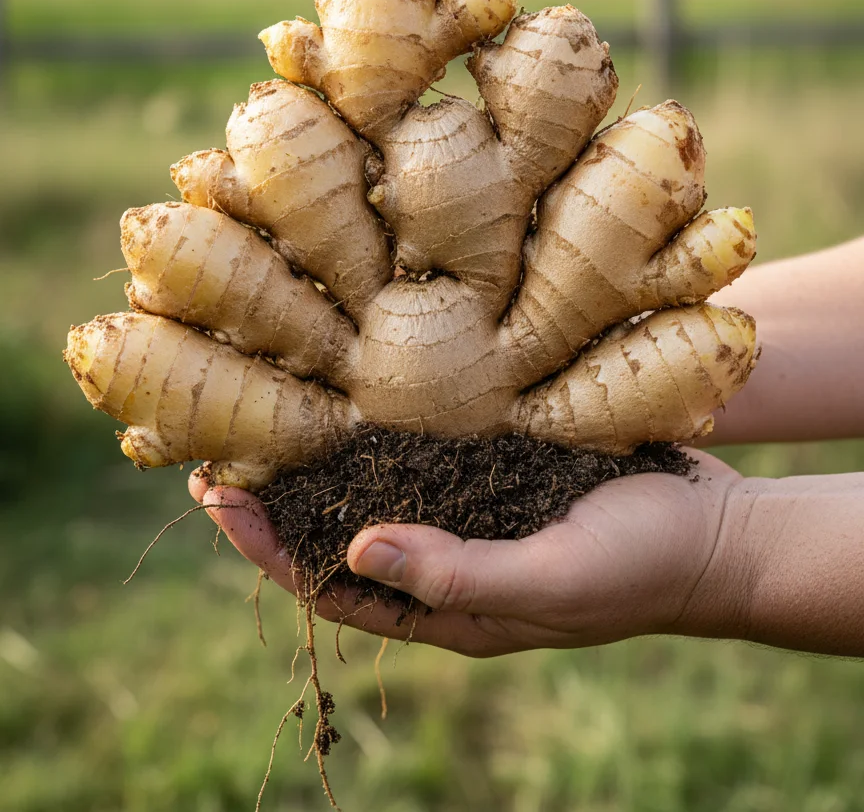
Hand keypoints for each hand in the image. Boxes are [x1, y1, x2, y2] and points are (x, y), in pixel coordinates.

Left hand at [188, 450, 747, 656]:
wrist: (714, 531)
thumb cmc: (637, 564)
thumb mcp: (550, 581)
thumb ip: (455, 575)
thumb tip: (352, 550)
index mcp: (449, 606)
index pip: (333, 587)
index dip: (267, 549)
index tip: (214, 500)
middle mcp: (448, 561)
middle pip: (339, 538)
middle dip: (276, 503)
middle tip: (219, 451)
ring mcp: (473, 515)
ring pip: (376, 492)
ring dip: (321, 462)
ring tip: (270, 414)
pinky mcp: (499, 473)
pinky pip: (424, 458)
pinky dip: (381, 433)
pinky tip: (358, 394)